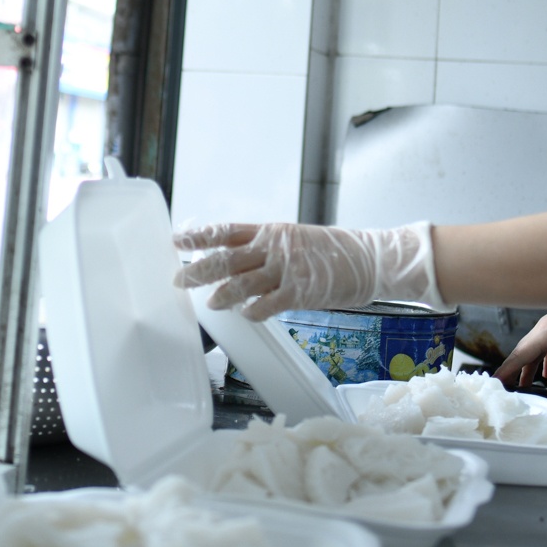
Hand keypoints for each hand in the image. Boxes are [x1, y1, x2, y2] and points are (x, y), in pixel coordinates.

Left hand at [172, 221, 445, 321]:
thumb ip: (267, 250)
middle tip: (178, 280)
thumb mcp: (296, 240)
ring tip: (210, 303)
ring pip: (242, 282)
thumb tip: (237, 262)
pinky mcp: (300, 291)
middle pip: (226, 258)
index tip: (176, 241)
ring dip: (222, 294)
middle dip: (199, 269)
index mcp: (271, 232)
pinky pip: (267, 304)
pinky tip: (246, 315)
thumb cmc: (333, 252)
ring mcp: (287, 269)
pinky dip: (253, 311)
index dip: (199, 236)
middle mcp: (274, 247)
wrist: (370, 258)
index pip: (227, 232)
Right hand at [494, 305, 546, 397]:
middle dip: (514, 371)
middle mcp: (543, 328)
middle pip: (523, 352)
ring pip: (534, 349)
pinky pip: (545, 345)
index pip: (520, 355)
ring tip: (526, 385)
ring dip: (530, 366)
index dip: (507, 370)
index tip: (495, 383)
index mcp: (545, 334)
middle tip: (507, 388)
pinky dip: (543, 359)